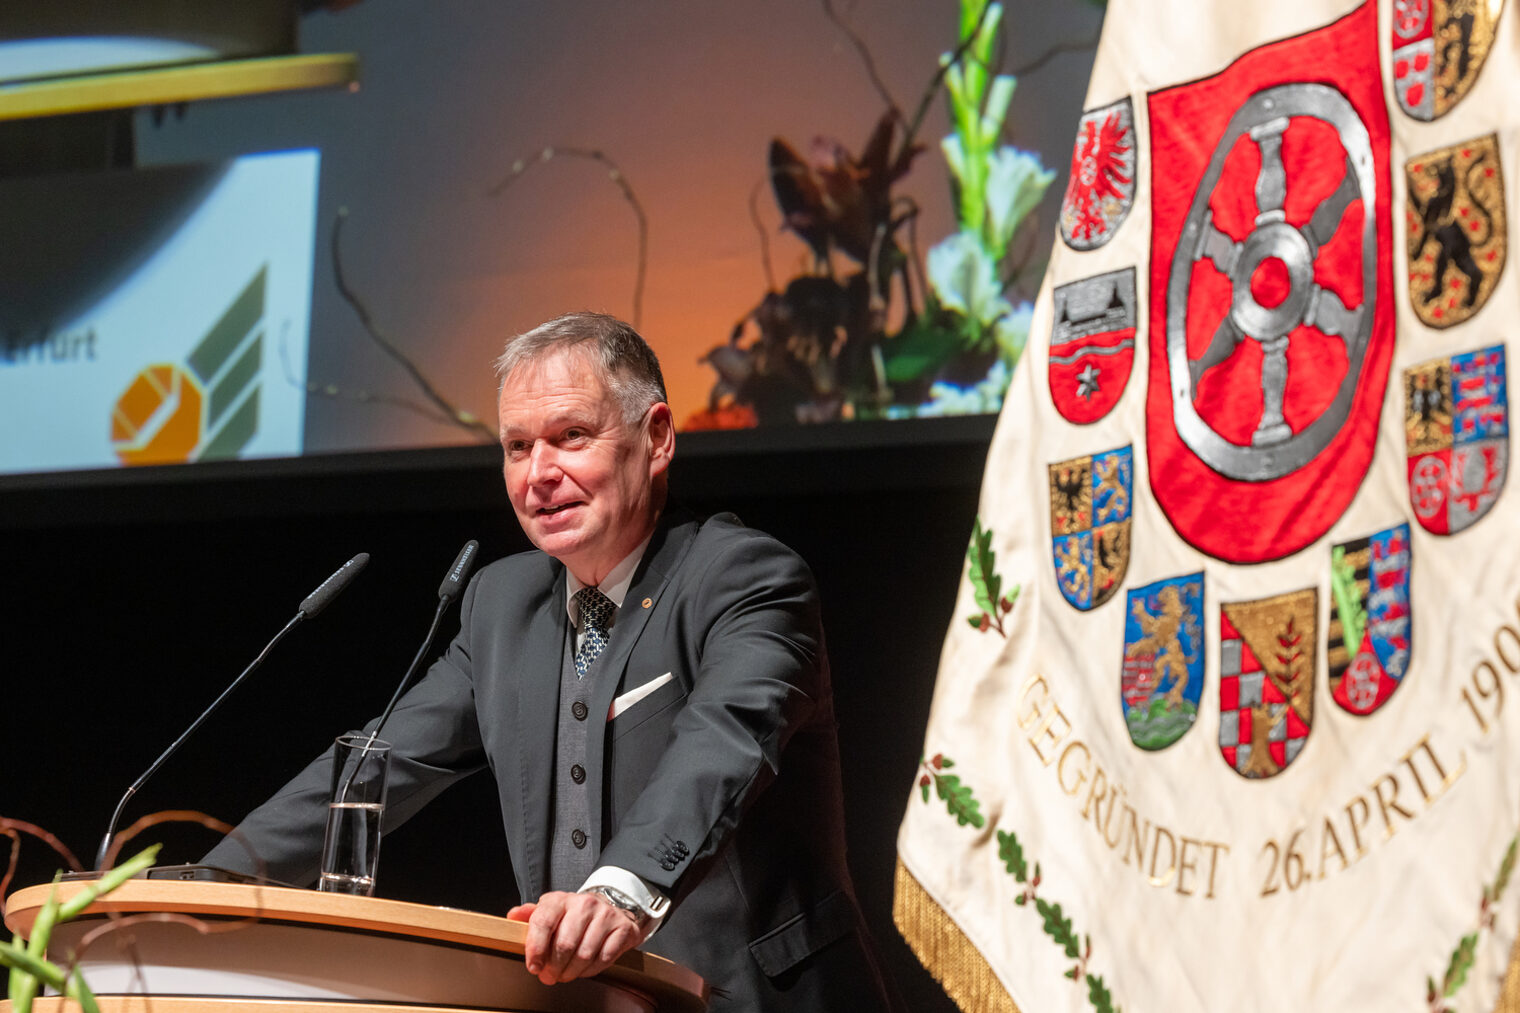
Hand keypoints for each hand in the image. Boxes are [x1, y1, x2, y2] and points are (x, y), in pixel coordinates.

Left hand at [506, 890, 648, 984]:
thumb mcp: (551, 912)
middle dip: (554, 967)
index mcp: (560, 900)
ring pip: (584, 954)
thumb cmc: (574, 916)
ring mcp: (605, 915)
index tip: (534, 966)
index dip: (536, 949)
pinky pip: (604, 958)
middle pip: (565, 944)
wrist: (610, 908)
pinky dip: (591, 970)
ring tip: (566, 975)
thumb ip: (530, 916)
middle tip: (549, 977)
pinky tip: (584, 969)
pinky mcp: (622, 928)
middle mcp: (584, 904)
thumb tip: (513, 915)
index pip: (543, 922)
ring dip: (572, 971)